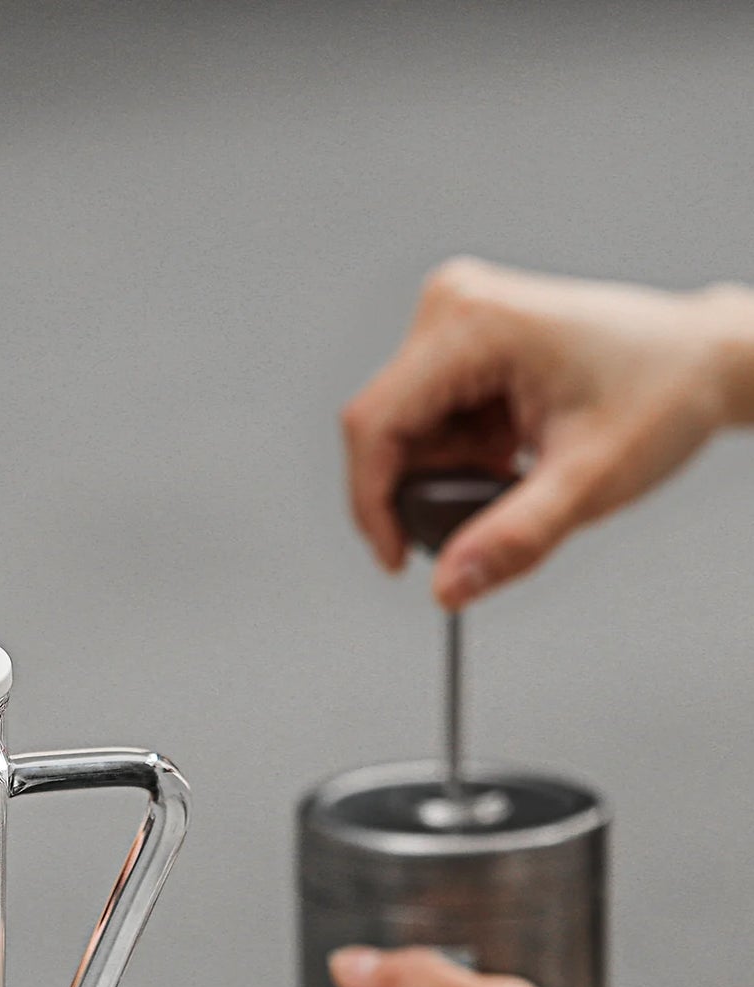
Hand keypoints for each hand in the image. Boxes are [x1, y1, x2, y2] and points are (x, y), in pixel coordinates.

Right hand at [341, 258, 753, 607]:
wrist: (705, 362)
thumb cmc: (664, 392)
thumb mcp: (589, 480)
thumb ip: (513, 539)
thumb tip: (448, 586)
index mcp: (471, 322)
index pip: (374, 423)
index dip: (372, 502)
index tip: (397, 557)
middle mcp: (452, 308)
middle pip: (384, 429)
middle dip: (423, 489)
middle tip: (484, 517)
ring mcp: (453, 322)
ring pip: (403, 432)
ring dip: (446, 476)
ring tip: (514, 479)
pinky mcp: (459, 343)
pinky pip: (426, 422)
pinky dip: (459, 459)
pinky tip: (507, 458)